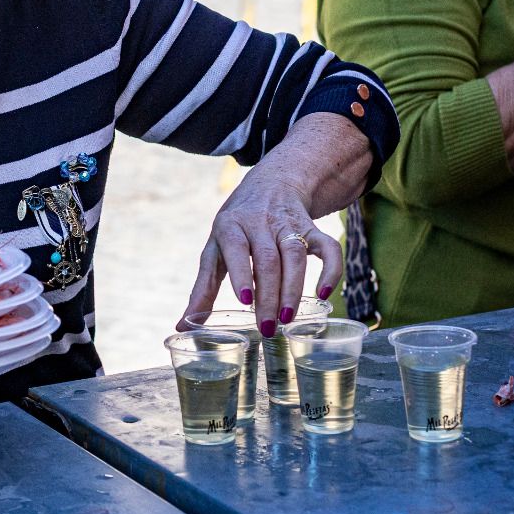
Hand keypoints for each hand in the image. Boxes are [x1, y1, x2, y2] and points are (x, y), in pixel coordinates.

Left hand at [180, 162, 341, 338]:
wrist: (271, 186)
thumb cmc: (235, 228)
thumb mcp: (215, 250)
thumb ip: (202, 287)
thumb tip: (182, 326)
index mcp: (230, 225)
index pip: (236, 247)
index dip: (241, 272)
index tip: (245, 299)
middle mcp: (260, 222)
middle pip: (267, 260)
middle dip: (268, 295)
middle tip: (267, 327)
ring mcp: (288, 225)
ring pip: (295, 256)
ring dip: (293, 289)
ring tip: (287, 318)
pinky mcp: (313, 229)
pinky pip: (328, 248)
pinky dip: (331, 271)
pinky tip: (324, 294)